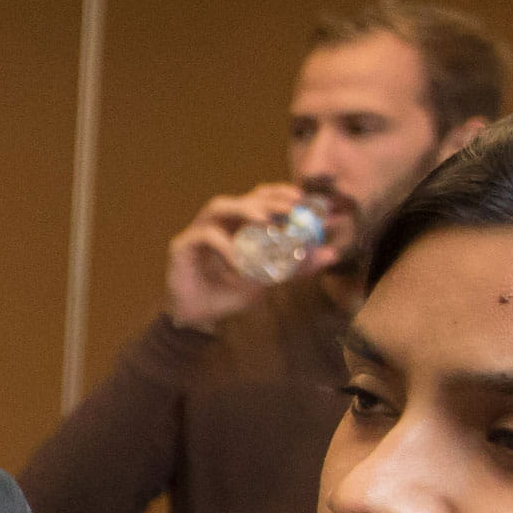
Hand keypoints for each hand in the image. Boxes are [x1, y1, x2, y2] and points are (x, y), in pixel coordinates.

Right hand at [160, 184, 337, 329]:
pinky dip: (225, 246)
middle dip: (267, 200)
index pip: (258, 199)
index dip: (279, 193)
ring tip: (265, 222)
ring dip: (244, 210)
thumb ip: (295, 267)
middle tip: (289, 208)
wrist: (200, 318)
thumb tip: (330, 254)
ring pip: (219, 206)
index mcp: (238, 226)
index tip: (302, 198)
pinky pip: (205, 236)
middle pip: (242, 198)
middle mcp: (219, 223)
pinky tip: (238, 264)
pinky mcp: (182, 245)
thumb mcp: (268, 280)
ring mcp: (198, 231)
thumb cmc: (230, 294)